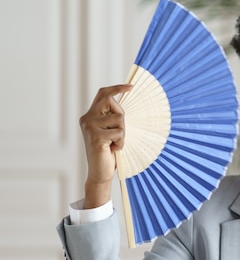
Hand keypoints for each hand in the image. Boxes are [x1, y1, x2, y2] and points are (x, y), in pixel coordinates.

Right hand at [79, 84, 132, 208]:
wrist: (99, 173)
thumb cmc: (108, 152)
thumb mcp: (110, 131)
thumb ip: (112, 118)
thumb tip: (125, 104)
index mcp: (90, 116)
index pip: (103, 94)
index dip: (117, 88)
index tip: (131, 86)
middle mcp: (87, 119)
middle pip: (111, 102)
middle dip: (121, 116)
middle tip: (119, 132)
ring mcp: (90, 127)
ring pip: (119, 119)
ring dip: (123, 133)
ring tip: (114, 144)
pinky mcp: (96, 137)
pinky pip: (120, 132)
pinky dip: (121, 143)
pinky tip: (113, 150)